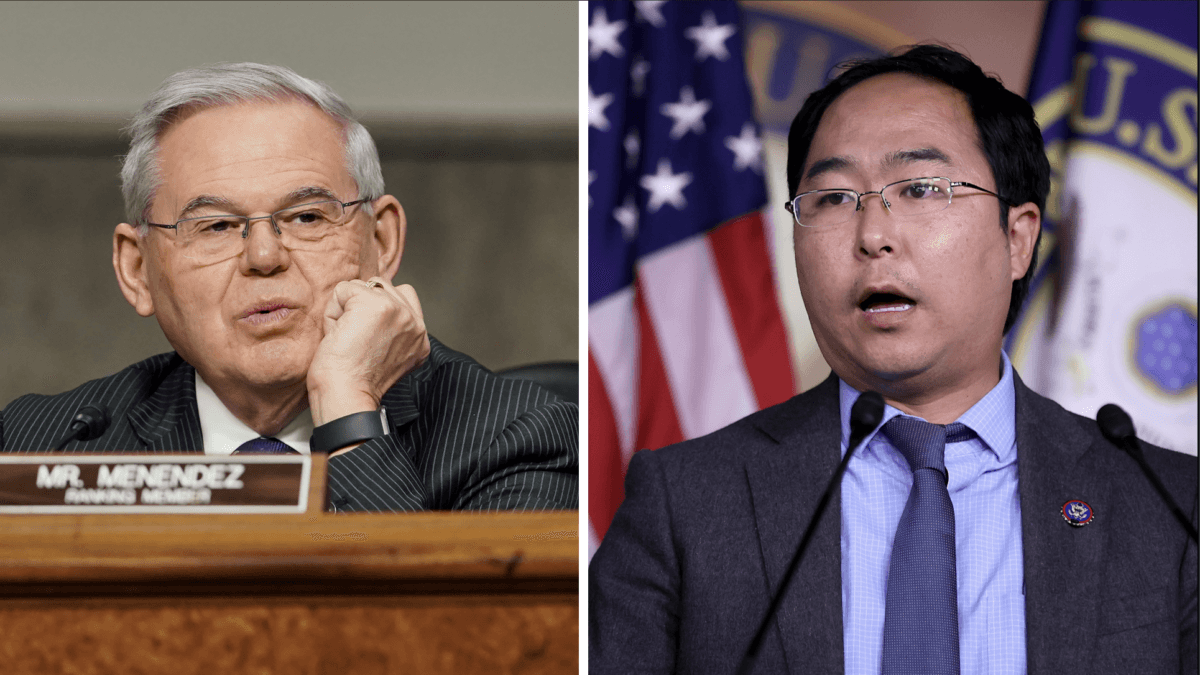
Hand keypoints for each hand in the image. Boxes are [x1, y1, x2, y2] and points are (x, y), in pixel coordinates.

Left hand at [306, 276, 429, 428]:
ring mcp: (398, 311)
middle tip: (356, 339)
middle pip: (382, 286)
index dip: (378, 308)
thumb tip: (366, 304)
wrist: (345, 395)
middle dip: (361, 307)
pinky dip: (333, 311)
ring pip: (362, 287)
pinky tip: (339, 334)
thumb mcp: (384, 357)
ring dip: (346, 309)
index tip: (367, 337)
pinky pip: (344, 289)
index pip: (404, 297)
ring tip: (347, 337)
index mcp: (420, 340)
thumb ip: (389, 330)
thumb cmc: (354, 383)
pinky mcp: (375, 304)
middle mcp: (414, 323)